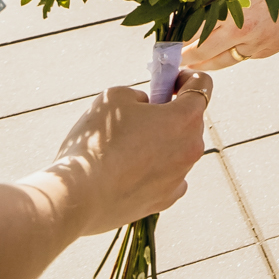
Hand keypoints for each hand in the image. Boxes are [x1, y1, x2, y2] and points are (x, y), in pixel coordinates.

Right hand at [29, 74, 212, 235]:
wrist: (76, 196)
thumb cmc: (96, 142)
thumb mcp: (114, 97)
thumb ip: (138, 95)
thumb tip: (145, 106)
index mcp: (186, 117)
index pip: (201, 85)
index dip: (184, 78)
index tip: (167, 82)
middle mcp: (192, 147)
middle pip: (189, 121)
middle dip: (169, 115)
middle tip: (138, 117)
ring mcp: (180, 176)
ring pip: (177, 151)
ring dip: (160, 145)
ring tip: (125, 149)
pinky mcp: (165, 200)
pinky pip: (167, 178)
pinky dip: (153, 173)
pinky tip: (130, 173)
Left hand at [180, 0, 278, 70]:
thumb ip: (218, 1)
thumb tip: (191, 13)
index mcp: (236, 20)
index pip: (198, 40)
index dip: (182, 45)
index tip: (171, 48)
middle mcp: (249, 37)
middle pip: (210, 58)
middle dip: (192, 60)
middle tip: (180, 60)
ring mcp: (264, 45)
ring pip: (230, 60)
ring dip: (213, 60)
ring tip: (199, 60)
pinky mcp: (276, 47)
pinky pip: (250, 55)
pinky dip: (240, 51)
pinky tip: (234, 44)